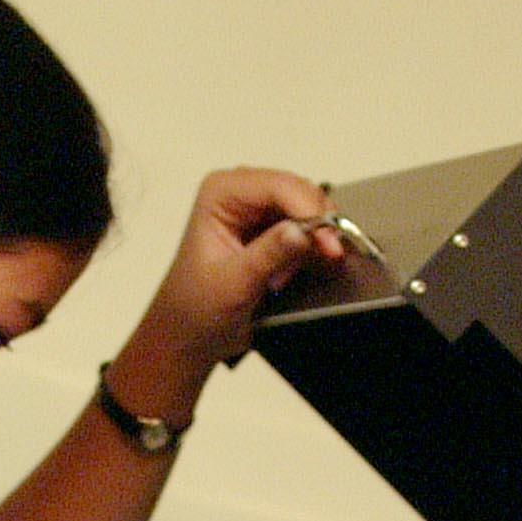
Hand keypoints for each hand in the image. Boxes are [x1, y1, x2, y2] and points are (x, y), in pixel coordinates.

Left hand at [112, 167, 348, 420]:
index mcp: (221, 192)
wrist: (191, 334)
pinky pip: (306, 228)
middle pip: (298, 191)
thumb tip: (303, 231)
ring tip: (283, 278)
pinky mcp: (271, 228)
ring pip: (308, 209)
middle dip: (316, 225)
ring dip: (311, 241)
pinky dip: (309, 250)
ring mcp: (257, 208)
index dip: (309, 210)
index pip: (277, 186)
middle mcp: (240, 191)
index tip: (330, 243)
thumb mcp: (234, 283)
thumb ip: (269, 255)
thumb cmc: (198, 308)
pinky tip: (287, 276)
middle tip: (327, 258)